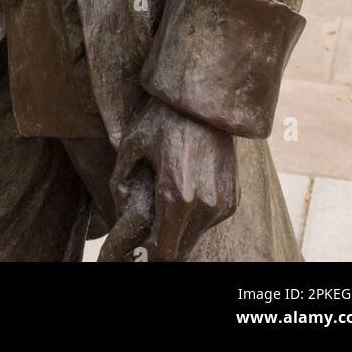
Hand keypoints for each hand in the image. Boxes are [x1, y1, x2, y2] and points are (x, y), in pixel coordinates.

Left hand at [98, 96, 237, 261]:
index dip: (148, 251)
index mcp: (177, 196)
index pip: (164, 250)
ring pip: (196, 236)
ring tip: (165, 206)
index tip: (138, 243)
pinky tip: (184, 193)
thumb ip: (120, 179)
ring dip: (180, 230)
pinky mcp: (233, 197)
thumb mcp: (133, 142)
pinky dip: (196, 217)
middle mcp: (203, 205)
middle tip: (149, 229)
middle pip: (181, 249)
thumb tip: (118, 203)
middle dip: (163, 243)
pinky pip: (210, 221)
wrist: (207, 100)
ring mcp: (222, 203)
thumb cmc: (166, 117)